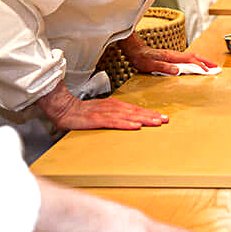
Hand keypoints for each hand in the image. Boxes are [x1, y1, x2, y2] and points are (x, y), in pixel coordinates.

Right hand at [36, 81, 168, 130]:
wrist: (64, 108)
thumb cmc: (84, 112)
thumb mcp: (103, 111)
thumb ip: (116, 115)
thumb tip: (131, 120)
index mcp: (116, 105)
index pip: (136, 110)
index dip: (150, 113)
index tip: (163, 117)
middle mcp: (113, 107)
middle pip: (136, 112)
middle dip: (152, 116)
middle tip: (166, 120)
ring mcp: (105, 113)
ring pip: (128, 116)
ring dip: (143, 119)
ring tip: (156, 122)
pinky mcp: (97, 119)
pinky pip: (114, 122)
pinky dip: (126, 124)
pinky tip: (135, 126)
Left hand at [119, 32, 216, 74]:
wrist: (135, 51)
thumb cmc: (142, 58)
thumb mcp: (151, 65)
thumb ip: (164, 67)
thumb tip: (178, 70)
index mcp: (172, 56)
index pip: (190, 60)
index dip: (200, 66)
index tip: (208, 71)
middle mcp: (175, 55)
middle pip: (195, 56)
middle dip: (207, 62)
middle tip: (216, 67)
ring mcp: (174, 55)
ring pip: (192, 57)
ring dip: (202, 61)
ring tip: (210, 66)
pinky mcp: (172, 57)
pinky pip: (187, 58)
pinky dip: (196, 61)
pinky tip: (197, 64)